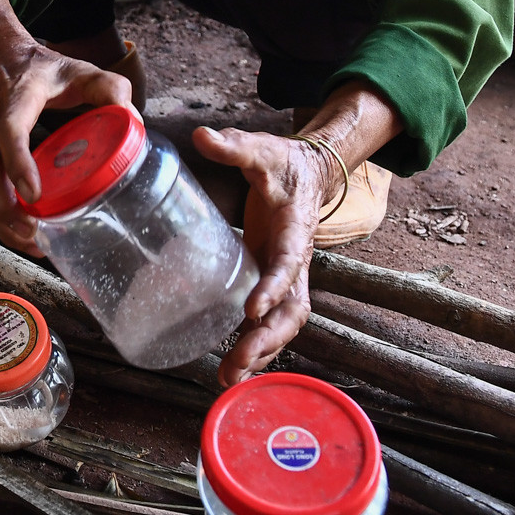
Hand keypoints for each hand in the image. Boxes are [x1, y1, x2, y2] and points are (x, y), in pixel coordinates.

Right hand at [0, 0, 130, 253]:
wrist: (1, 59)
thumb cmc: (45, 71)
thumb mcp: (80, 70)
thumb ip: (109, 87)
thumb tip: (132, 120)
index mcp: (18, 99)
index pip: (10, 130)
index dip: (18, 163)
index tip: (33, 195)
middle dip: (4, 206)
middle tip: (35, 233)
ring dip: (0, 219)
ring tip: (33, 243)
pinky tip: (23, 234)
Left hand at [191, 80, 402, 385]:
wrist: (310, 172)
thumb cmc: (284, 163)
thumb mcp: (261, 149)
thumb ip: (235, 145)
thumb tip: (203, 136)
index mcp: (295, 230)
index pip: (288, 263)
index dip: (273, 288)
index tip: (250, 310)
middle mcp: (297, 261)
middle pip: (291, 309)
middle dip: (267, 339)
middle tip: (236, 363)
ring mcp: (288, 276)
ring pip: (284, 323)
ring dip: (260, 352)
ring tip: (228, 378)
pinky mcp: (275, 282)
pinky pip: (271, 321)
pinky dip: (256, 346)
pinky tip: (232, 367)